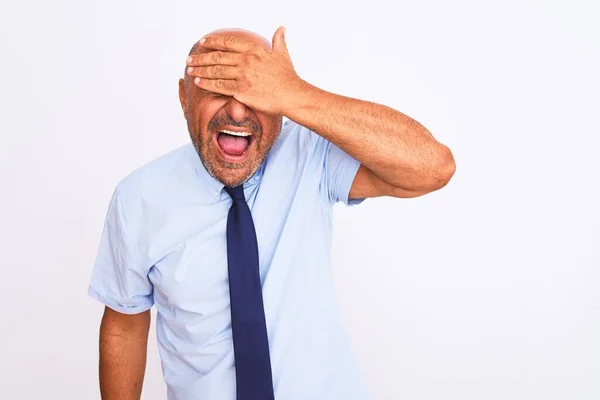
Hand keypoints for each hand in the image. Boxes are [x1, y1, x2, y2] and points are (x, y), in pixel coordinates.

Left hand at [186, 27, 303, 115]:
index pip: (228, 42)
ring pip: (216, 71)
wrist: (292, 95)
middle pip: (218, 56)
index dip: (213, 41)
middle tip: (190, 59)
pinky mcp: (241, 90)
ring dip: (200, 70)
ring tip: (191, 70)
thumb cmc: (288, 77)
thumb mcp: (283, 54)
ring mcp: (243, 75)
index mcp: (254, 49)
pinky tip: (198, 82)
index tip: (203, 42)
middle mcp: (246, 60)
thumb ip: (279, 40)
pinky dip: (207, 83)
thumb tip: (281, 28)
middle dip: (201, 58)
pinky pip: (219, 86)